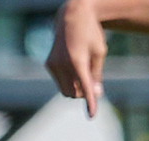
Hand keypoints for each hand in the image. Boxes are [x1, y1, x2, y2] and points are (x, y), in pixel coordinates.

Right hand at [45, 0, 108, 117]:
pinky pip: (60, 82)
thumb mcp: (99, 52)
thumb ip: (97, 74)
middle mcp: (63, 64)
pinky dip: (68, 81)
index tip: (92, 115)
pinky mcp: (49, 64)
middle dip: (84, 94)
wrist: (72, 15)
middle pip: (75, 93)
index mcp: (78, 61)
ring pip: (66, 91)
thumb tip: (96, 94)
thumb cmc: (90, 32)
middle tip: (94, 84)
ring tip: (84, 74)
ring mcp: (54, 64)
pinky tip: (74, 67)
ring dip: (76, 89)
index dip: (90, 102)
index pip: (85, 87)